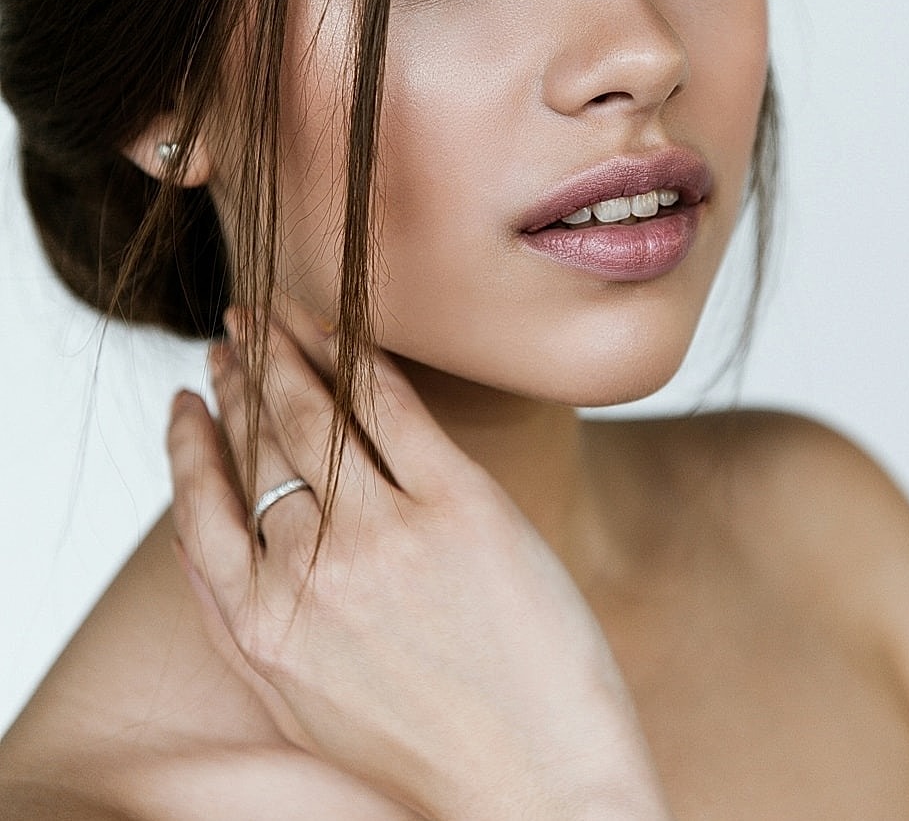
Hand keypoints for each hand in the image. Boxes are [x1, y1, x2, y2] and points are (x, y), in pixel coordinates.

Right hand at [167, 313, 671, 820]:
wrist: (537, 787)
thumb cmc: (421, 746)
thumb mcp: (300, 700)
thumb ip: (241, 617)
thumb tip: (204, 532)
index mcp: (260, 628)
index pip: (199, 503)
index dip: (189, 439)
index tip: (185, 399)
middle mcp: (308, 574)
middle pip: (256, 444)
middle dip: (236, 375)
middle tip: (231, 334)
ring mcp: (383, 535)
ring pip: (312, 412)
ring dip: (281, 350)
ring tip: (268, 318)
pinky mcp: (459, 505)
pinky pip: (388, 403)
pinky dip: (350, 352)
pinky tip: (331, 328)